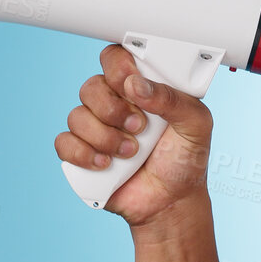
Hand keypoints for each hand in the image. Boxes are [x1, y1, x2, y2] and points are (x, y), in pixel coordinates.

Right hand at [54, 43, 214, 226]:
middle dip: (113, 110)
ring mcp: (95, 129)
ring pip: (77, 116)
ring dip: (104, 137)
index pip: (115, 59)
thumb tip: (136, 84)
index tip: (131, 84)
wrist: (171, 202)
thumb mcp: (196, 124)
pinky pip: (64, 143)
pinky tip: (106, 165)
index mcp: (140, 88)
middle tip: (139, 128)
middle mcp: (114, 104)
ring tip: (130, 153)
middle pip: (91, 86)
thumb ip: (173, 98)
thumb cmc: (185, 159)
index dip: (117, 67)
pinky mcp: (81, 154)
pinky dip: (83, 154)